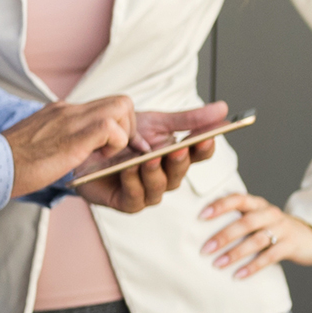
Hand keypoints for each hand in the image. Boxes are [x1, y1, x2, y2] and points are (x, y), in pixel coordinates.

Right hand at [2, 93, 134, 192]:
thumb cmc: (10, 163)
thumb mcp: (38, 145)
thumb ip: (56, 140)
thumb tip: (67, 151)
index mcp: (59, 112)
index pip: (103, 105)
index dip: (116, 125)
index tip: (108, 149)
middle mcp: (68, 110)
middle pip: (120, 101)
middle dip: (128, 127)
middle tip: (114, 151)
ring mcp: (72, 119)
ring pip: (122, 107)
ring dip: (123, 135)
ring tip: (103, 156)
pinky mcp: (75, 135)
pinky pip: (112, 128)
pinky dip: (114, 145)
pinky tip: (94, 160)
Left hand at [74, 103, 226, 211]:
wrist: (87, 146)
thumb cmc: (122, 137)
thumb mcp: (155, 122)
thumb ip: (188, 119)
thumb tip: (224, 109)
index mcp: (177, 157)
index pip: (199, 154)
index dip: (204, 147)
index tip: (207, 136)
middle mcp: (166, 176)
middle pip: (181, 172)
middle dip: (180, 160)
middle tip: (178, 148)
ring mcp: (148, 191)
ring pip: (160, 186)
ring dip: (155, 172)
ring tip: (151, 158)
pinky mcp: (127, 203)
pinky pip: (135, 198)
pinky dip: (133, 183)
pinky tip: (129, 169)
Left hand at [198, 192, 311, 279]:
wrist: (310, 237)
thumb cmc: (273, 229)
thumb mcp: (257, 219)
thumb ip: (237, 220)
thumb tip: (200, 232)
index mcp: (258, 204)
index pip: (238, 199)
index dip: (220, 206)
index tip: (201, 216)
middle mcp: (270, 213)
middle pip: (245, 222)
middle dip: (224, 236)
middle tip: (205, 249)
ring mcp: (282, 229)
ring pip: (257, 240)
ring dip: (235, 253)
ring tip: (217, 264)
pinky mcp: (290, 246)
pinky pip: (270, 256)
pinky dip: (253, 266)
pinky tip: (238, 275)